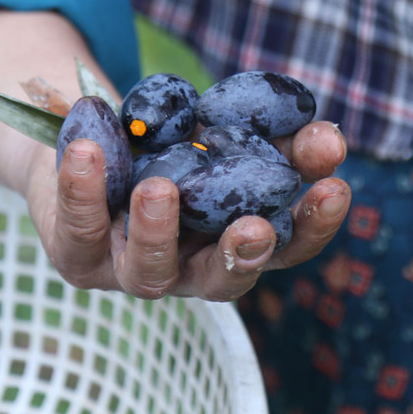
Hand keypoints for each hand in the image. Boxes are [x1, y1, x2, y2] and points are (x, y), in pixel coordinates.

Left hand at [0, 9, 350, 302]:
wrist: (92, 143)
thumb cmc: (179, 143)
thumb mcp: (233, 132)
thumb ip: (281, 138)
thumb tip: (330, 139)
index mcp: (238, 242)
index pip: (290, 248)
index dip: (315, 225)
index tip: (334, 187)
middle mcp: (192, 269)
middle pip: (224, 281)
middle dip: (242, 255)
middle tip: (255, 228)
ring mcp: (133, 271)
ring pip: (149, 271)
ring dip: (158, 230)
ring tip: (160, 187)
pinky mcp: (78, 256)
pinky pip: (81, 228)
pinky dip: (82, 189)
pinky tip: (86, 150)